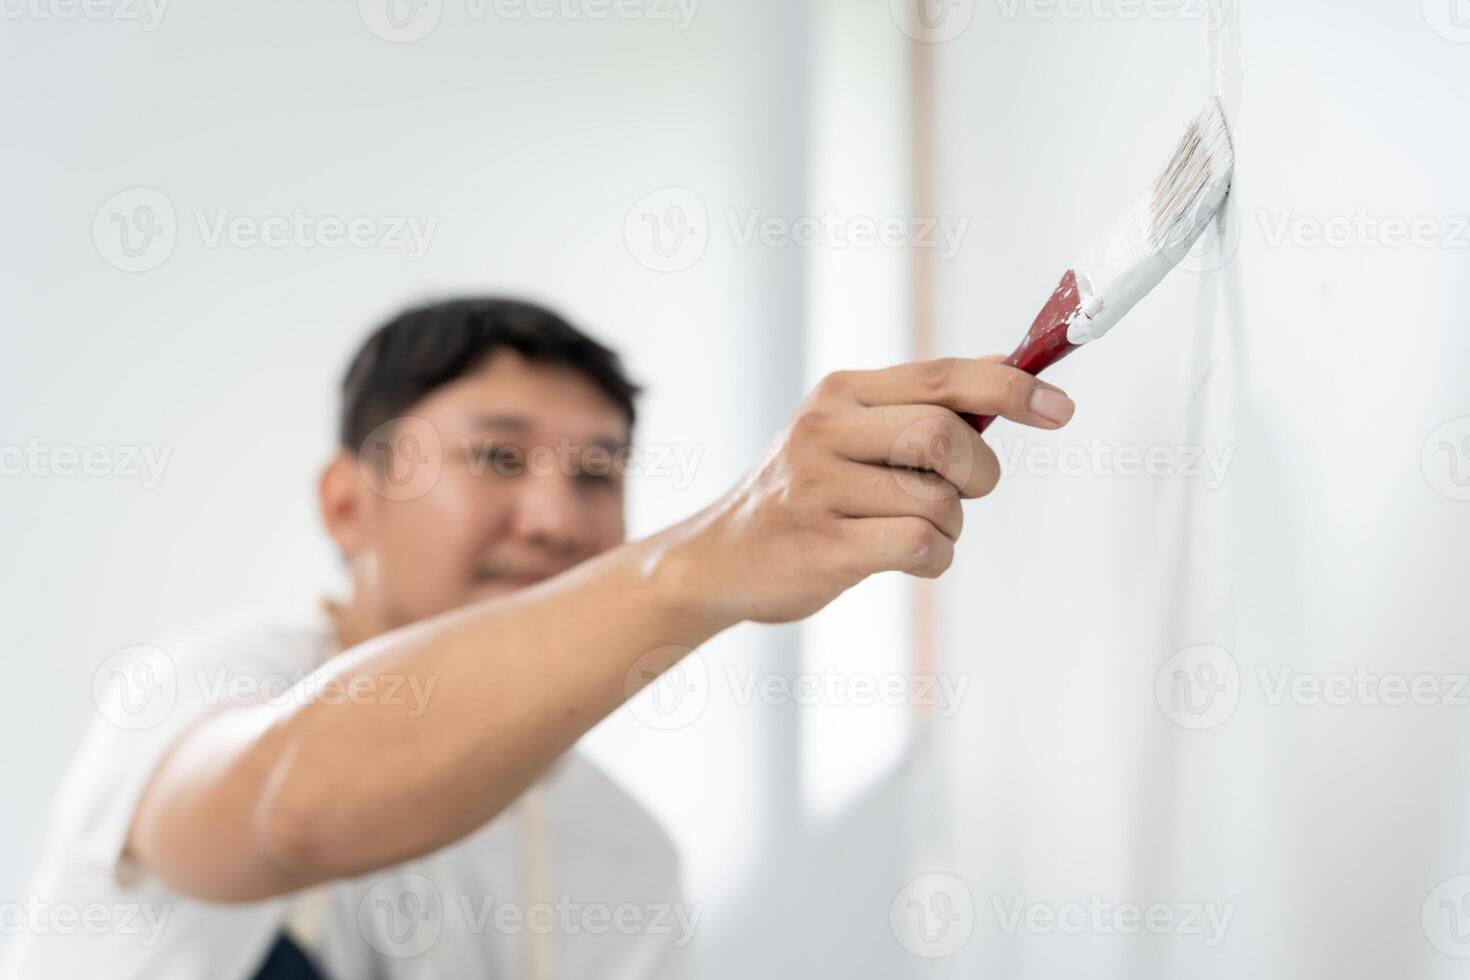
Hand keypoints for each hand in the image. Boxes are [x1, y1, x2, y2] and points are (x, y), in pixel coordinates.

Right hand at [667, 357, 1075, 624]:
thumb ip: (923, 402)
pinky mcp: (821, 546)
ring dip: (950, 525)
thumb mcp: (848, 431)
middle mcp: (825, 429)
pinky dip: (935, 558)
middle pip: (946, 435)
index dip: (1013, 388)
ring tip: (913, 530)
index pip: (943, 376)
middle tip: (965, 491)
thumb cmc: (803, 494)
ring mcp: (818, 488)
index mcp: (841, 393)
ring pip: (937, 501)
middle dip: (978, 472)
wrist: (718, 558)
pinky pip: (918, 545)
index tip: (1060, 407)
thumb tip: (1008, 366)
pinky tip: (908, 558)